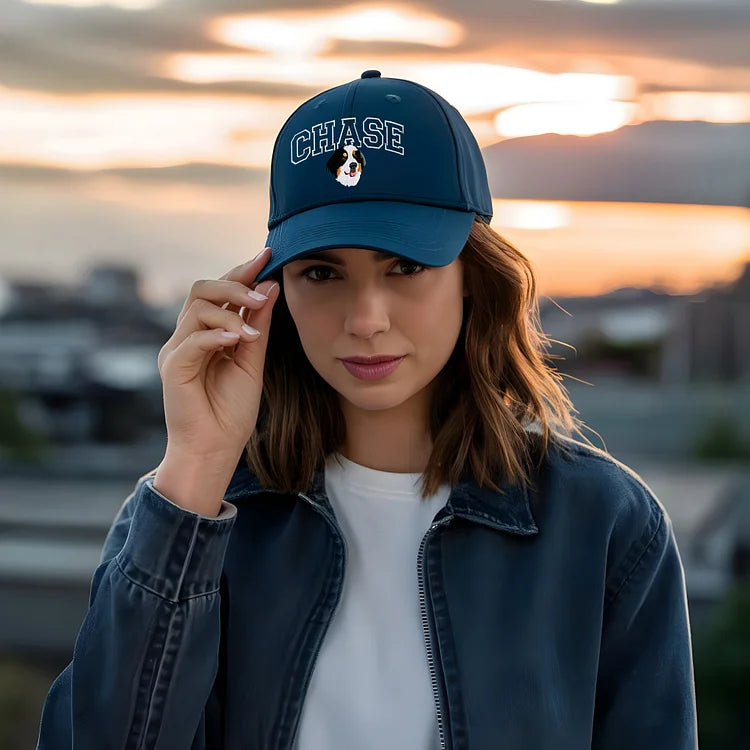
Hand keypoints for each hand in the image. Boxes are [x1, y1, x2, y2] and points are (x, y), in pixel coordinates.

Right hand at [156, 246, 279, 465]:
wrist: (215, 450)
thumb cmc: (231, 411)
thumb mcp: (252, 362)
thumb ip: (258, 326)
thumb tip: (271, 287)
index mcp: (206, 334)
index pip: (220, 292)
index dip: (242, 271)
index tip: (268, 255)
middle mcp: (187, 337)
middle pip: (202, 289)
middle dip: (235, 282)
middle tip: (264, 288)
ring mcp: (177, 350)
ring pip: (197, 309)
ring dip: (231, 310)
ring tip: (255, 325)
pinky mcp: (172, 367)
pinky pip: (193, 339)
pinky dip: (218, 334)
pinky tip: (239, 339)